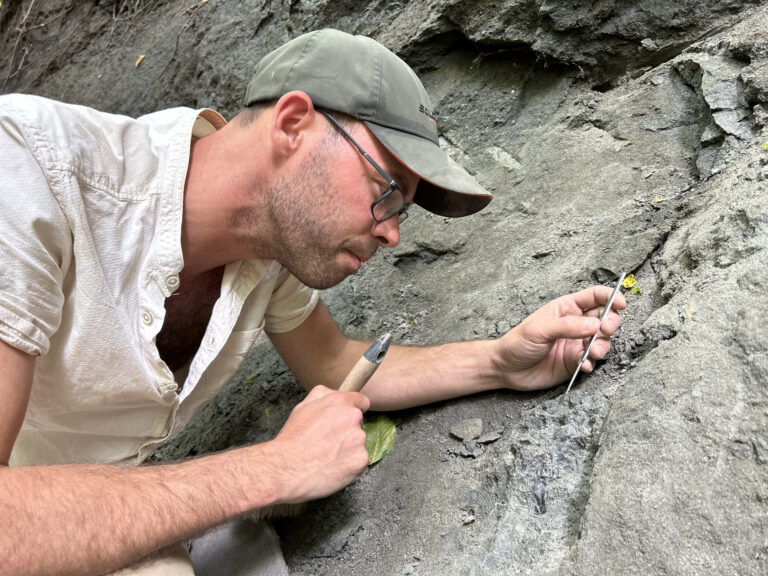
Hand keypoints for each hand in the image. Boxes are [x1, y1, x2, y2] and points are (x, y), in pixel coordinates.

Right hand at [268, 385, 369, 503]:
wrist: (287, 468)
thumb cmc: (293, 438)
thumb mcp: (303, 406)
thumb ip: (323, 395)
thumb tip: (333, 393)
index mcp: (340, 401)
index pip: (362, 401)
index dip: (353, 410)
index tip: (346, 420)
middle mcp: (353, 417)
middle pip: (359, 425)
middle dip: (348, 431)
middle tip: (329, 442)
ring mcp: (359, 439)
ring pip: (358, 444)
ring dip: (349, 450)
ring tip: (328, 456)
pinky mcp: (361, 460)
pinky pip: (359, 462)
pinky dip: (349, 466)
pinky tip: (332, 467)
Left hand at [495, 286, 625, 391]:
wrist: (506, 369)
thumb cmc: (518, 343)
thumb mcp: (540, 329)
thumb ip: (568, 326)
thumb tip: (595, 325)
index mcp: (566, 308)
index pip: (595, 296)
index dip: (610, 297)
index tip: (620, 304)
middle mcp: (576, 324)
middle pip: (605, 318)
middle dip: (611, 323)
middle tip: (604, 330)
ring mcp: (577, 344)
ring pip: (602, 341)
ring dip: (602, 346)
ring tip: (592, 352)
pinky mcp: (575, 362)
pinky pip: (593, 361)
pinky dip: (593, 363)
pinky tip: (584, 365)